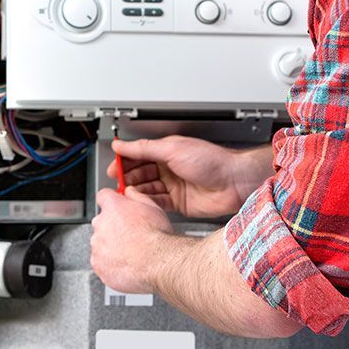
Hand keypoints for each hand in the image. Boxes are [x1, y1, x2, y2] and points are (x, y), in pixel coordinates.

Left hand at [91, 187, 174, 294]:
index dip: (111, 202)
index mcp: (113, 207)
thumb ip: (136, 196)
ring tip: (130, 252)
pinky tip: (126, 263)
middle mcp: (101, 223)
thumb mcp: (153, 207)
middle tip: (130, 235)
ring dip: (111, 245)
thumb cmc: (156, 236)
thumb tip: (130, 192)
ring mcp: (97, 245)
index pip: (103, 196)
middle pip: (102, 221)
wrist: (157, 262)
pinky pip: (100, 261)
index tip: (115, 207)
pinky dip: (110, 263)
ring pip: (101, 242)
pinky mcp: (97, 263)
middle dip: (113, 226)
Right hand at [108, 136, 273, 217]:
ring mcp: (174, 186)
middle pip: (141, 173)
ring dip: (136, 191)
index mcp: (167, 151)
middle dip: (128, 177)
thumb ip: (144, 148)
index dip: (125, 160)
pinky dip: (147, 202)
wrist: (234, 182)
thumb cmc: (212, 162)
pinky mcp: (178, 203)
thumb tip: (122, 145)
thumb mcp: (172, 149)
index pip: (139, 155)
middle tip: (117, 182)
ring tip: (127, 193)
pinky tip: (140, 202)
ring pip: (147, 189)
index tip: (114, 166)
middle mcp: (169, 168)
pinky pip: (157, 202)